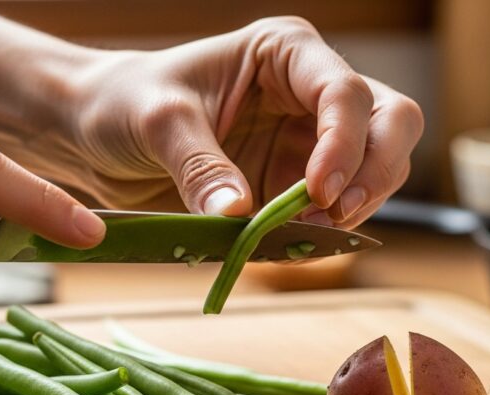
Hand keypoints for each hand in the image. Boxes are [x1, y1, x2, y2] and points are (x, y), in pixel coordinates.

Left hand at [61, 17, 423, 226]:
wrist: (97, 134)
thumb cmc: (124, 102)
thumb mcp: (157, 122)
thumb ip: (199, 165)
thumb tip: (237, 214)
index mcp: (284, 54)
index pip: (345, 91)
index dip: (346, 143)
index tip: (318, 191)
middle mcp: (309, 94)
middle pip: (392, 124)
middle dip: (376, 172)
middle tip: (334, 214)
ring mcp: (308, 143)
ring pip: (378, 172)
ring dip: (353, 209)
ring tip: (298, 234)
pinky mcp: (293, 187)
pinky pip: (333, 214)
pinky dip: (322, 235)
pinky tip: (286, 245)